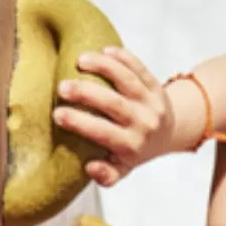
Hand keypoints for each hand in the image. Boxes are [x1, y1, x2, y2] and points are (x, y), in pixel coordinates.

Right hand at [53, 46, 175, 187]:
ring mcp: (151, 102)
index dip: (80, 123)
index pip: (103, 133)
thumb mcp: (122, 169)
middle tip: (61, 87)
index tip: (57, 114)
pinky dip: (123, 57)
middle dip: (86, 94)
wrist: (168, 134)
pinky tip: (103, 50)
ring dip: (103, 67)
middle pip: (114, 104)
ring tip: (80, 60)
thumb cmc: (134, 151)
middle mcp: (144, 123)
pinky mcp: (155, 85)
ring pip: (127, 80)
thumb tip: (90, 168)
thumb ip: (107, 175)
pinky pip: (139, 67)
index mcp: (131, 146)